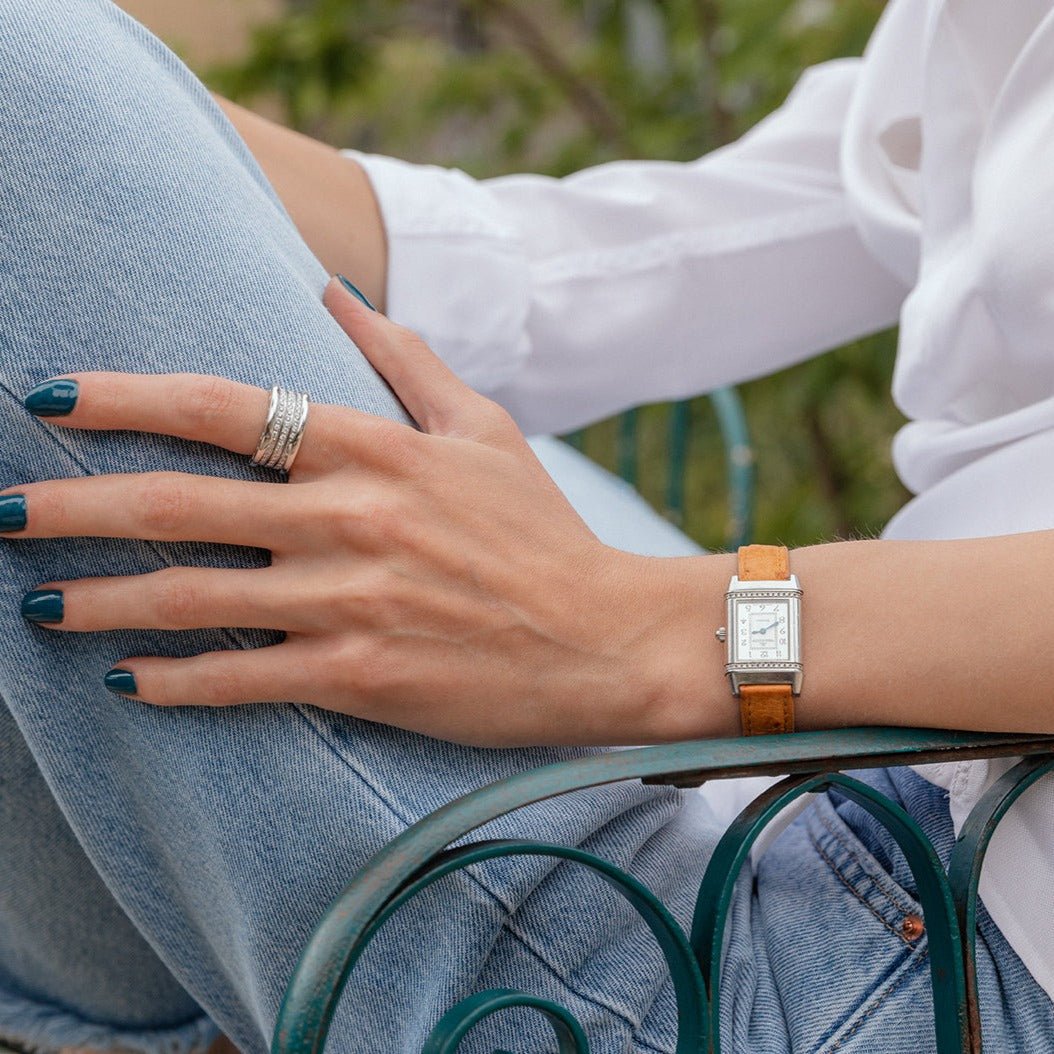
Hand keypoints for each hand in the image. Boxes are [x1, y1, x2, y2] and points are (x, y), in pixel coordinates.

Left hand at [8, 278, 718, 746]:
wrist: (605, 637)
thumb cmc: (543, 532)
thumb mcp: (485, 428)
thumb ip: (405, 357)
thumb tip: (330, 293)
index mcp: (375, 449)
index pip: (225, 408)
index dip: (126, 400)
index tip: (50, 398)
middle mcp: (351, 519)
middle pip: (179, 505)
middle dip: (71, 506)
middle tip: (0, 511)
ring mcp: (351, 600)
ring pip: (193, 599)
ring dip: (100, 602)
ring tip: (37, 606)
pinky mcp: (360, 674)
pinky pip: (242, 678)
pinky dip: (175, 681)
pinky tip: (127, 683)